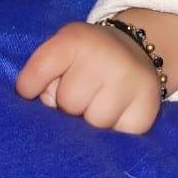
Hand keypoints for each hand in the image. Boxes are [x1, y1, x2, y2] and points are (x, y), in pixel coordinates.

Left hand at [16, 21, 161, 133]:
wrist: (138, 49)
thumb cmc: (86, 58)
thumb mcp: (60, 51)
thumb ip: (40, 76)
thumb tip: (46, 112)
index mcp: (77, 39)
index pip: (38, 71)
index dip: (30, 87)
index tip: (31, 89)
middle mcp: (106, 56)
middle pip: (68, 103)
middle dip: (68, 104)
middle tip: (81, 91)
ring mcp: (131, 81)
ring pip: (93, 125)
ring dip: (91, 121)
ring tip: (99, 102)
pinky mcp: (147, 108)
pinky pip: (118, 138)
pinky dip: (114, 131)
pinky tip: (118, 112)